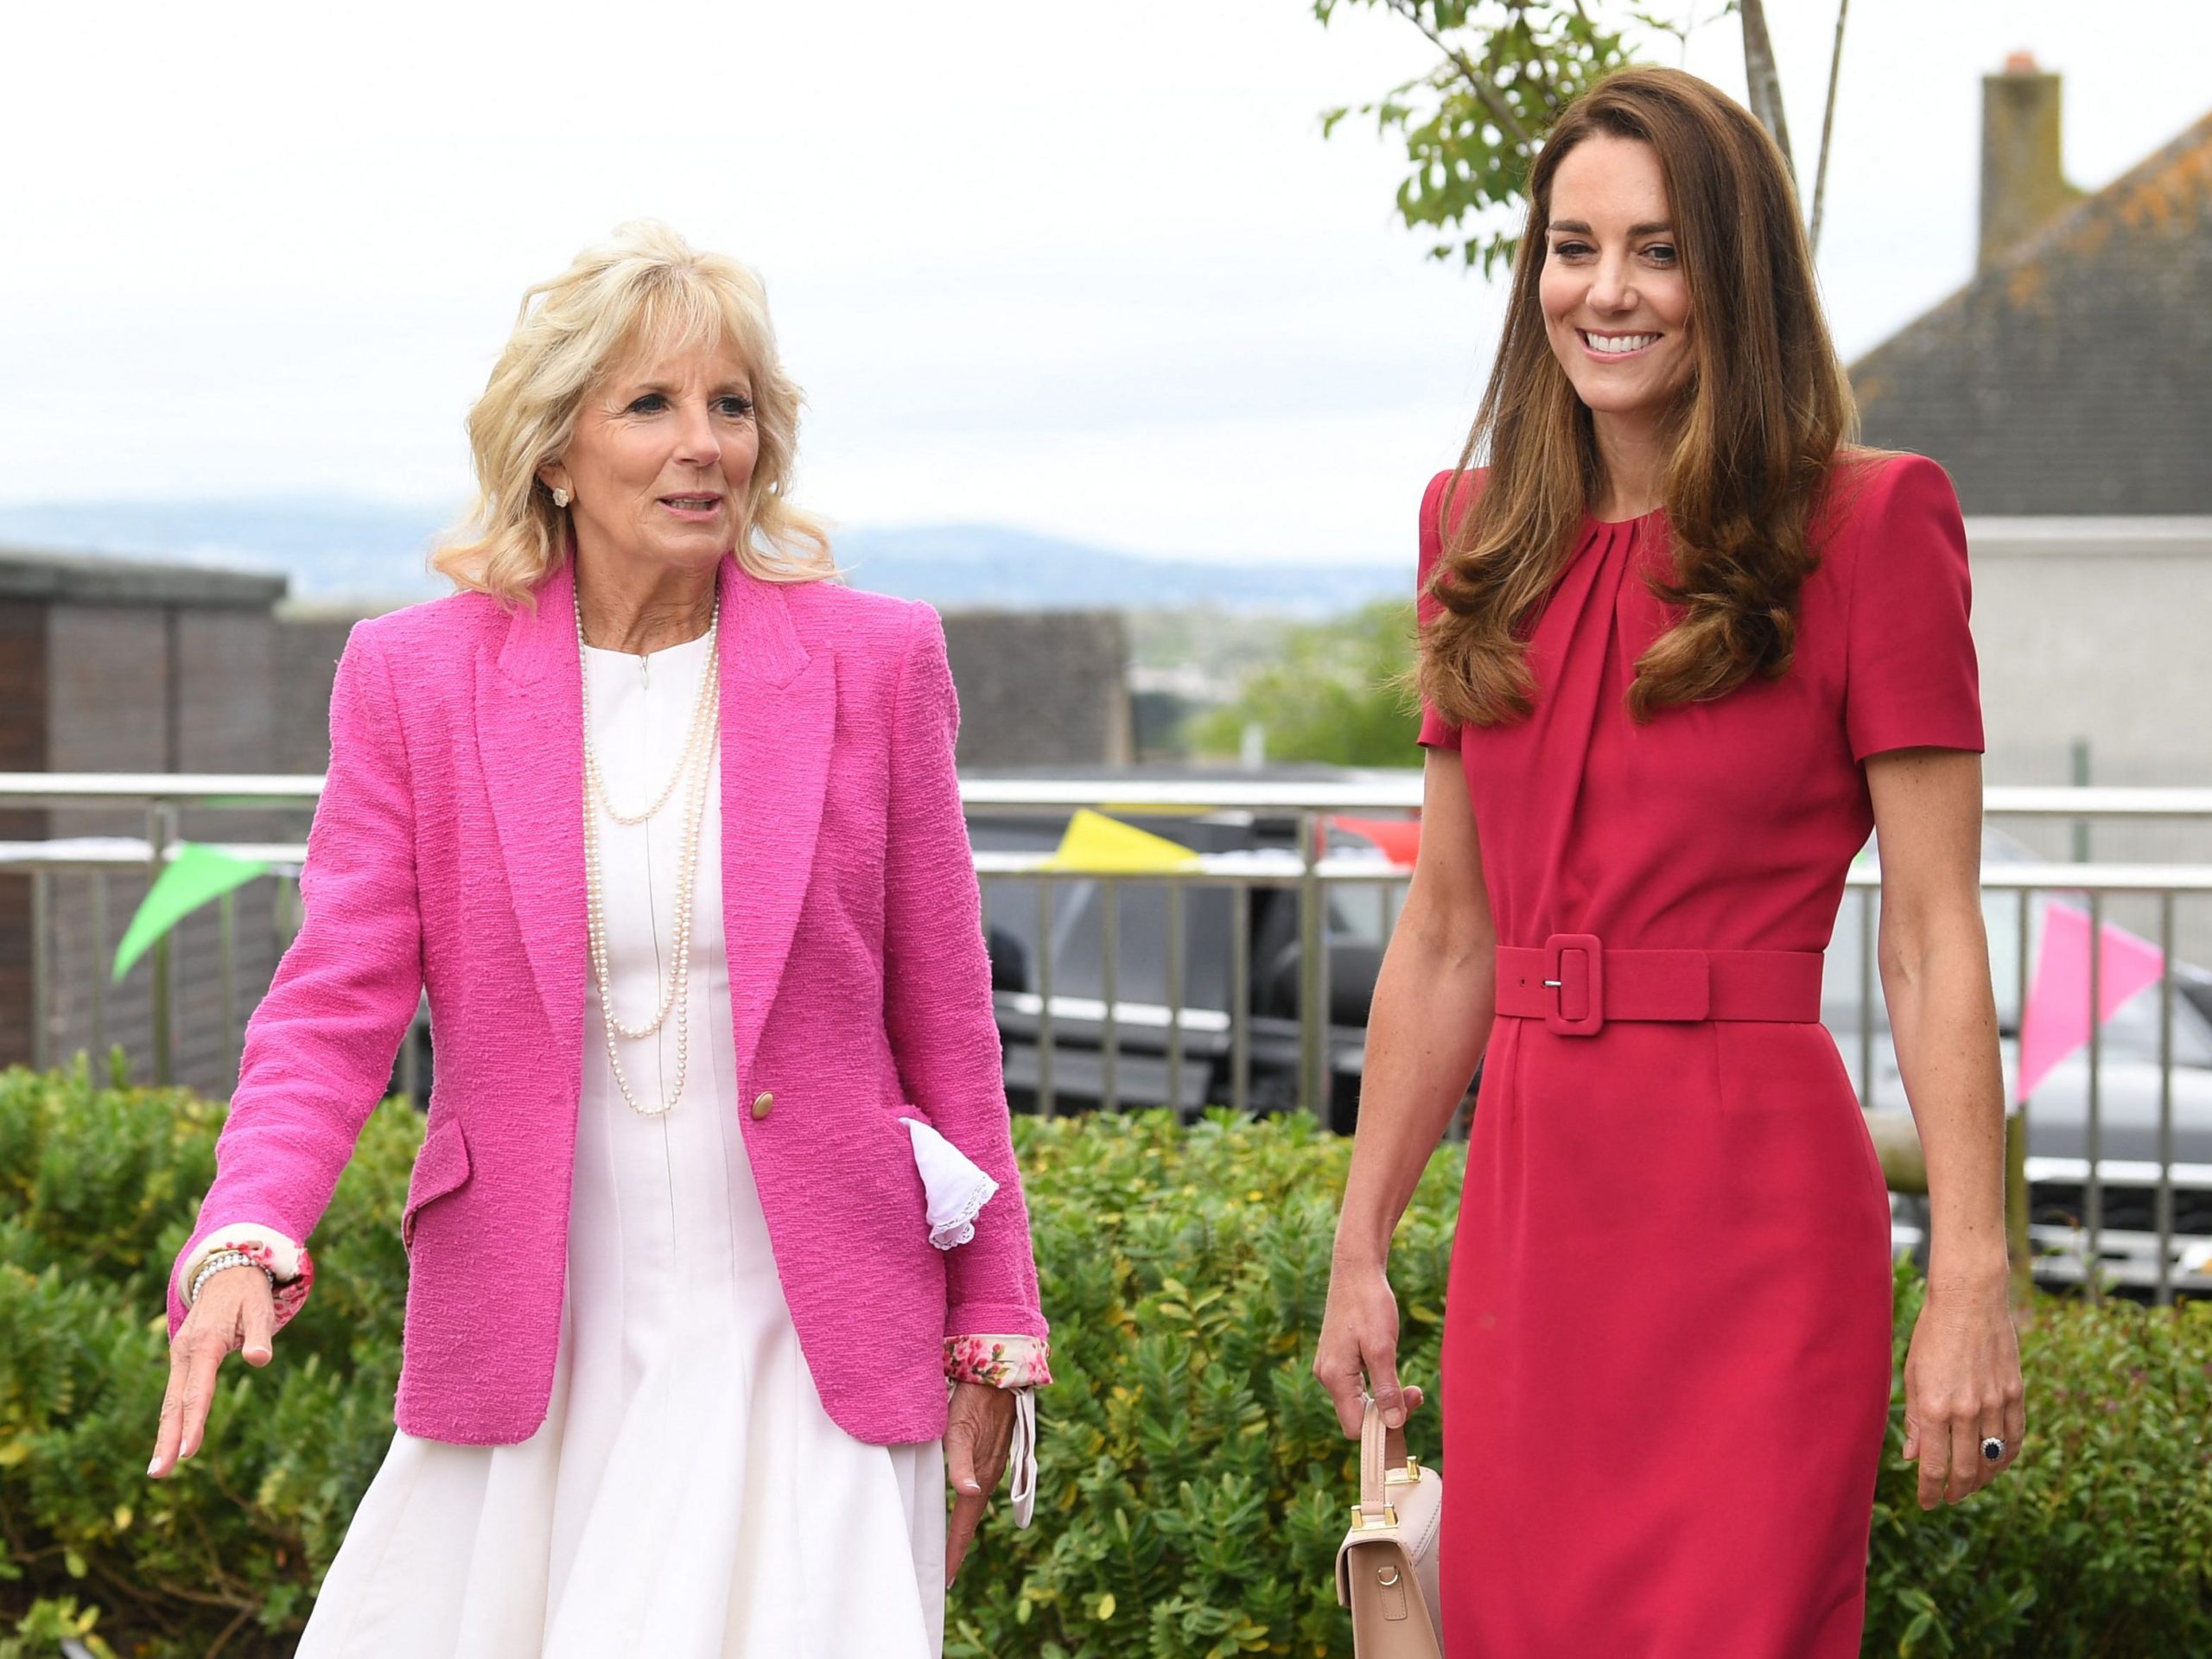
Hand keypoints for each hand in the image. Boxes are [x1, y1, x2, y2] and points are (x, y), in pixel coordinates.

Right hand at [149, 1265, 274, 1478]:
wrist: (226, 1269)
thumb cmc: (248, 1293)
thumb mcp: (260, 1308)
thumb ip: (260, 1334)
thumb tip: (261, 1360)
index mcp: (205, 1344)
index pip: (198, 1391)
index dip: (194, 1422)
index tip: (188, 1452)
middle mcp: (186, 1352)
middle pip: (175, 1403)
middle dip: (168, 1439)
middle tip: (159, 1474)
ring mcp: (181, 1355)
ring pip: (171, 1401)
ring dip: (165, 1434)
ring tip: (158, 1469)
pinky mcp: (183, 1357)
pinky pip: (175, 1393)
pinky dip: (171, 1418)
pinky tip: (169, 1441)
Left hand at [944, 1381, 1014, 1581]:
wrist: (999, 1376)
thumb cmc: (973, 1400)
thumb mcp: (960, 1431)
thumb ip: (961, 1463)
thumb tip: (970, 1492)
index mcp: (981, 1478)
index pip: (965, 1527)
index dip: (954, 1554)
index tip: (944, 1581)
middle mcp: (989, 1477)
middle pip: (970, 1522)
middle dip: (957, 1548)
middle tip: (942, 1573)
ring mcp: (992, 1465)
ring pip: (974, 1506)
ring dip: (963, 1528)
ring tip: (949, 1548)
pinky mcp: (992, 1454)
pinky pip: (977, 1489)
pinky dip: (967, 1507)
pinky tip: (962, 1507)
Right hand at [1314, 1253, 1423, 1436]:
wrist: (1356, 1270)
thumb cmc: (1369, 1304)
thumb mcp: (1382, 1347)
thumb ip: (1386, 1388)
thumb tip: (1393, 1424)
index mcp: (1334, 1377)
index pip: (1356, 1427)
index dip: (1384, 1426)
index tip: (1409, 1403)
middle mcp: (1327, 1376)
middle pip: (1357, 1416)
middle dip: (1388, 1412)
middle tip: (1416, 1391)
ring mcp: (1330, 1367)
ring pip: (1359, 1402)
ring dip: (1385, 1399)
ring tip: (1410, 1384)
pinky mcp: (1337, 1359)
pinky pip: (1357, 1387)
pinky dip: (1377, 1387)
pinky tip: (1391, 1371)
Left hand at [1901, 1278, 2024, 1508]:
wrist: (1970, 1301)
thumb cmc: (1932, 1334)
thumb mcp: (1913, 1375)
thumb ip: (1913, 1419)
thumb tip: (1911, 1457)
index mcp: (1934, 1407)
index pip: (1933, 1465)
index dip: (1929, 1490)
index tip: (1926, 1503)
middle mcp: (1967, 1411)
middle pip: (1966, 1469)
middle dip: (1956, 1490)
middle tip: (1948, 1497)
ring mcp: (1996, 1404)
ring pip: (1994, 1459)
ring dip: (1983, 1479)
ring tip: (1971, 1485)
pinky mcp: (2016, 1395)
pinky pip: (2015, 1438)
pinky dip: (2007, 1457)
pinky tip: (1997, 1463)